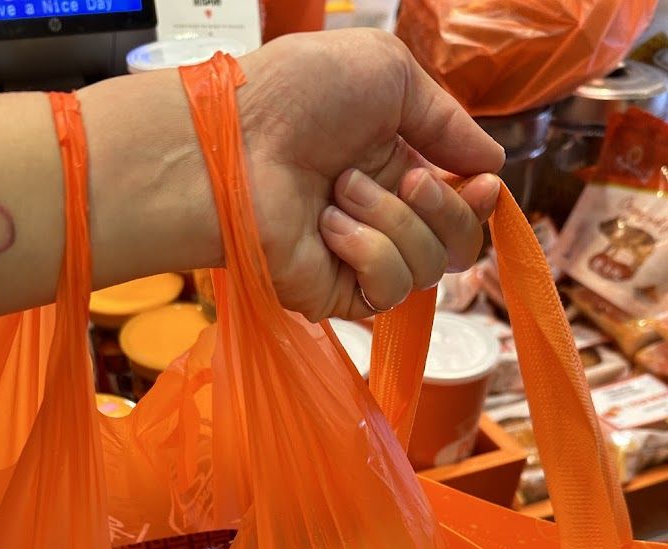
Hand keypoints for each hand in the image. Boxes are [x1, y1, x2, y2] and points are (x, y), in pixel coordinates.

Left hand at [238, 29, 503, 319]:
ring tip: (340, 189)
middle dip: (443, 207)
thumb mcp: (391, 76)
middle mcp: (385, 216)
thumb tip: (492, 163)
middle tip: (402, 174)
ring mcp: (361, 258)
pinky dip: (369, 253)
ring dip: (392, 220)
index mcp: (399, 166)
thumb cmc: (298, 96)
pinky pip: (388, 292)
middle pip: (460, 245)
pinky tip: (330, 227)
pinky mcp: (337, 293)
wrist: (236, 140)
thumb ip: (448, 121)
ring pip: (430, 269)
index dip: (479, 200)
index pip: (465, 206)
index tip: (477, 181)